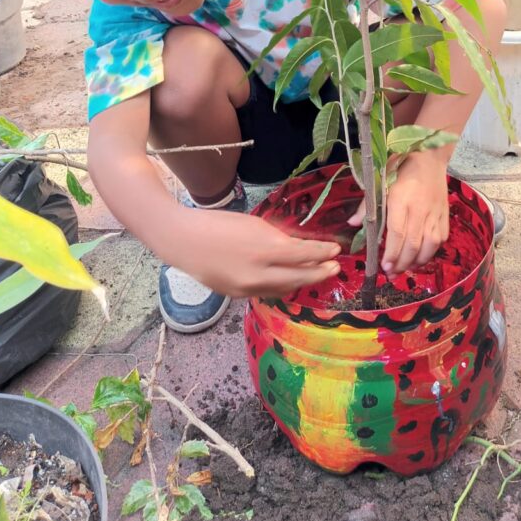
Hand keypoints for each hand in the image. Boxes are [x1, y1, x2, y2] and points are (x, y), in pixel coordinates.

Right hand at [183, 208, 340, 297]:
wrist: (184, 242)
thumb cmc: (219, 224)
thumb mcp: (254, 224)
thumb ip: (278, 238)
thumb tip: (300, 247)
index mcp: (264, 250)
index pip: (304, 255)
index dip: (323, 253)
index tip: (336, 250)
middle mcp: (259, 274)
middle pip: (298, 277)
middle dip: (319, 273)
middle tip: (335, 268)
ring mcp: (248, 288)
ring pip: (284, 288)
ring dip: (302, 281)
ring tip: (317, 274)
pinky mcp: (238, 296)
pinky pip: (267, 292)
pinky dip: (282, 286)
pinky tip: (291, 280)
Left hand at [348, 156, 448, 276]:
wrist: (430, 154)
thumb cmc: (400, 165)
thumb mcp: (380, 180)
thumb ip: (368, 204)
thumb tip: (353, 224)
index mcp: (401, 199)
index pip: (397, 233)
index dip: (391, 253)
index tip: (384, 267)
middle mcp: (420, 209)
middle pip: (413, 244)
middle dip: (401, 263)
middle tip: (391, 274)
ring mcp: (435, 213)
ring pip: (429, 245)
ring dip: (417, 261)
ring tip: (405, 268)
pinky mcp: (445, 214)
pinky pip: (441, 239)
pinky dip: (431, 252)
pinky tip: (420, 256)